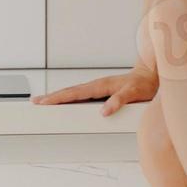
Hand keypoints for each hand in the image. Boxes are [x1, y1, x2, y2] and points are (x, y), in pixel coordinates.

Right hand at [30, 64, 159, 115]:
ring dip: (58, 97)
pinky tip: (66, 102)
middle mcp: (96, 86)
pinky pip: (81, 95)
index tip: (44, 102)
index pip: (74, 93)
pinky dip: (70, 98)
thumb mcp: (133, 94)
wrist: (150, 75)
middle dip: (51, 97)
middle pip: (69, 92)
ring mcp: (98, 88)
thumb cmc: (143, 85)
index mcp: (100, 86)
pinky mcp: (101, 91)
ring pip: (73, 93)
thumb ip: (119, 101)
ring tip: (44, 102)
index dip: (58, 98)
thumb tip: (104, 111)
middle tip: (35, 102)